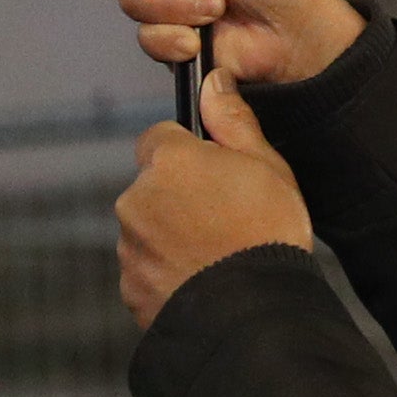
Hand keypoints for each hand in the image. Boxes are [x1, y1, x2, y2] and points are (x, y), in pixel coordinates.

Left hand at [117, 73, 312, 326]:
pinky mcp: (129, 288)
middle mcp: (137, 200)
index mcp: (170, 162)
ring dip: (172, 233)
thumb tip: (212, 81)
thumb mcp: (267, 165)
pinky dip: (167, 271)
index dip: (189, 151)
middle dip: (179, 195)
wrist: (251, 314)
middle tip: (225, 215)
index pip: (159, 137)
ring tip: (217, 252)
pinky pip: (146, 268)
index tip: (215, 170)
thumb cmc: (266, 232)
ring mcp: (129, 247)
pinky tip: (203, 278)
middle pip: (153, 185)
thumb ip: (232, 121)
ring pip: (147, 227)